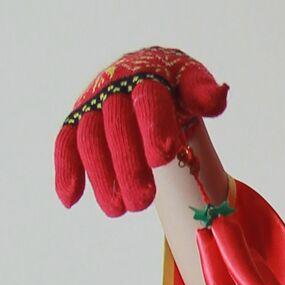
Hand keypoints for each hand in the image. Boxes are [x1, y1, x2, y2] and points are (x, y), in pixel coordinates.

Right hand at [53, 46, 227, 214]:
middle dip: (129, 165)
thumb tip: (219, 94)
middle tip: (144, 201)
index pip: (149, 99)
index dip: (155, 125)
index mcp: (146, 76)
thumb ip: (203, 93)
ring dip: (101, 176)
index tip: (164, 154)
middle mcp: (114, 88)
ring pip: (90, 139)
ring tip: (119, 211)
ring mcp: (92, 105)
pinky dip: (66, 171)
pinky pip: (65, 145)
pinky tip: (70, 200)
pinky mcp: (76, 122)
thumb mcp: (191, 82)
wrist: (145, 73)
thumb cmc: (173, 84)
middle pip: (117, 125)